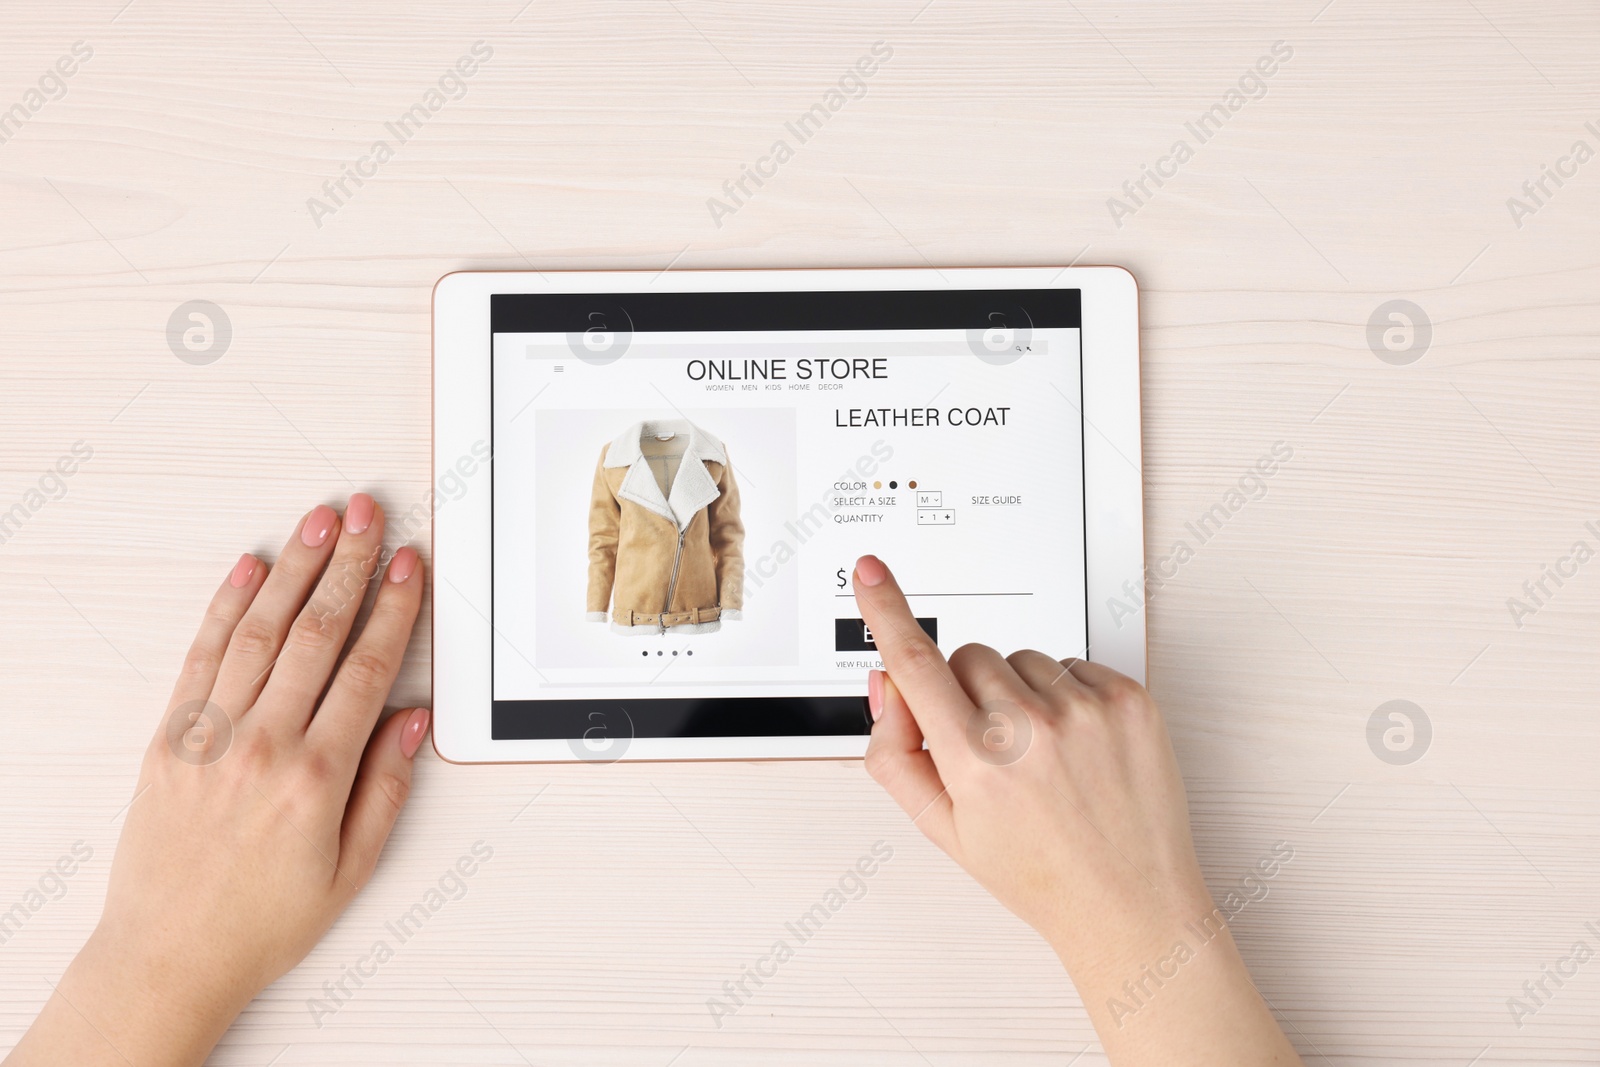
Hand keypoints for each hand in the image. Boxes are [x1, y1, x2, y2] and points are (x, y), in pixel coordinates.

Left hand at [9, 497, 429, 1066]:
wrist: (168, 953)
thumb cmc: (261, 921)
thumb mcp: (351, 869)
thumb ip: (386, 789)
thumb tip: (410, 721)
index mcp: (315, 776)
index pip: (365, 668)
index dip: (393, 607)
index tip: (410, 565)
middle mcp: (261, 744)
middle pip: (316, 632)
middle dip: (349, 564)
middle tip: (368, 514)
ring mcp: (210, 736)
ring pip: (261, 630)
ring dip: (293, 568)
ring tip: (317, 522)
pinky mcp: (170, 738)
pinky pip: (203, 657)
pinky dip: (226, 607)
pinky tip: (248, 570)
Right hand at [852, 554, 1301, 1065]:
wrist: (1131, 903)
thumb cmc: (1040, 874)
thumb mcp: (944, 830)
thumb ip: (897, 754)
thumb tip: (888, 686)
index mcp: (976, 762)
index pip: (915, 664)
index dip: (885, 609)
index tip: (870, 570)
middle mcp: (1031, 728)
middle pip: (968, 656)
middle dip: (967, 691)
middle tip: (991, 748)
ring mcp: (1085, 709)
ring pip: (1021, 657)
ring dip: (1020, 692)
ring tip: (1042, 755)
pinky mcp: (1128, 698)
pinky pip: (1072, 664)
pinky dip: (1066, 696)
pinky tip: (1076, 746)